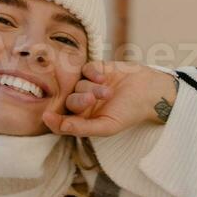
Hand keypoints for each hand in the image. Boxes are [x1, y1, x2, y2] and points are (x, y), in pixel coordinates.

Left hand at [42, 61, 177, 137]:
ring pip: (77, 84)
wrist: (149, 91)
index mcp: (84, 120)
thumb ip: (82, 128)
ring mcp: (88, 84)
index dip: (53, 120)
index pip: (61, 121)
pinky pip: (85, 69)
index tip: (47, 116)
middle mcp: (84, 103)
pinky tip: (105, 77)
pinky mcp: (95, 68)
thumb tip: (58, 126)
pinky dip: (93, 73)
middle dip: (80, 100)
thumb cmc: (129, 113)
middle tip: (93, 99)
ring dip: (92, 87)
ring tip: (109, 91)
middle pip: (69, 101)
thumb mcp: (107, 126)